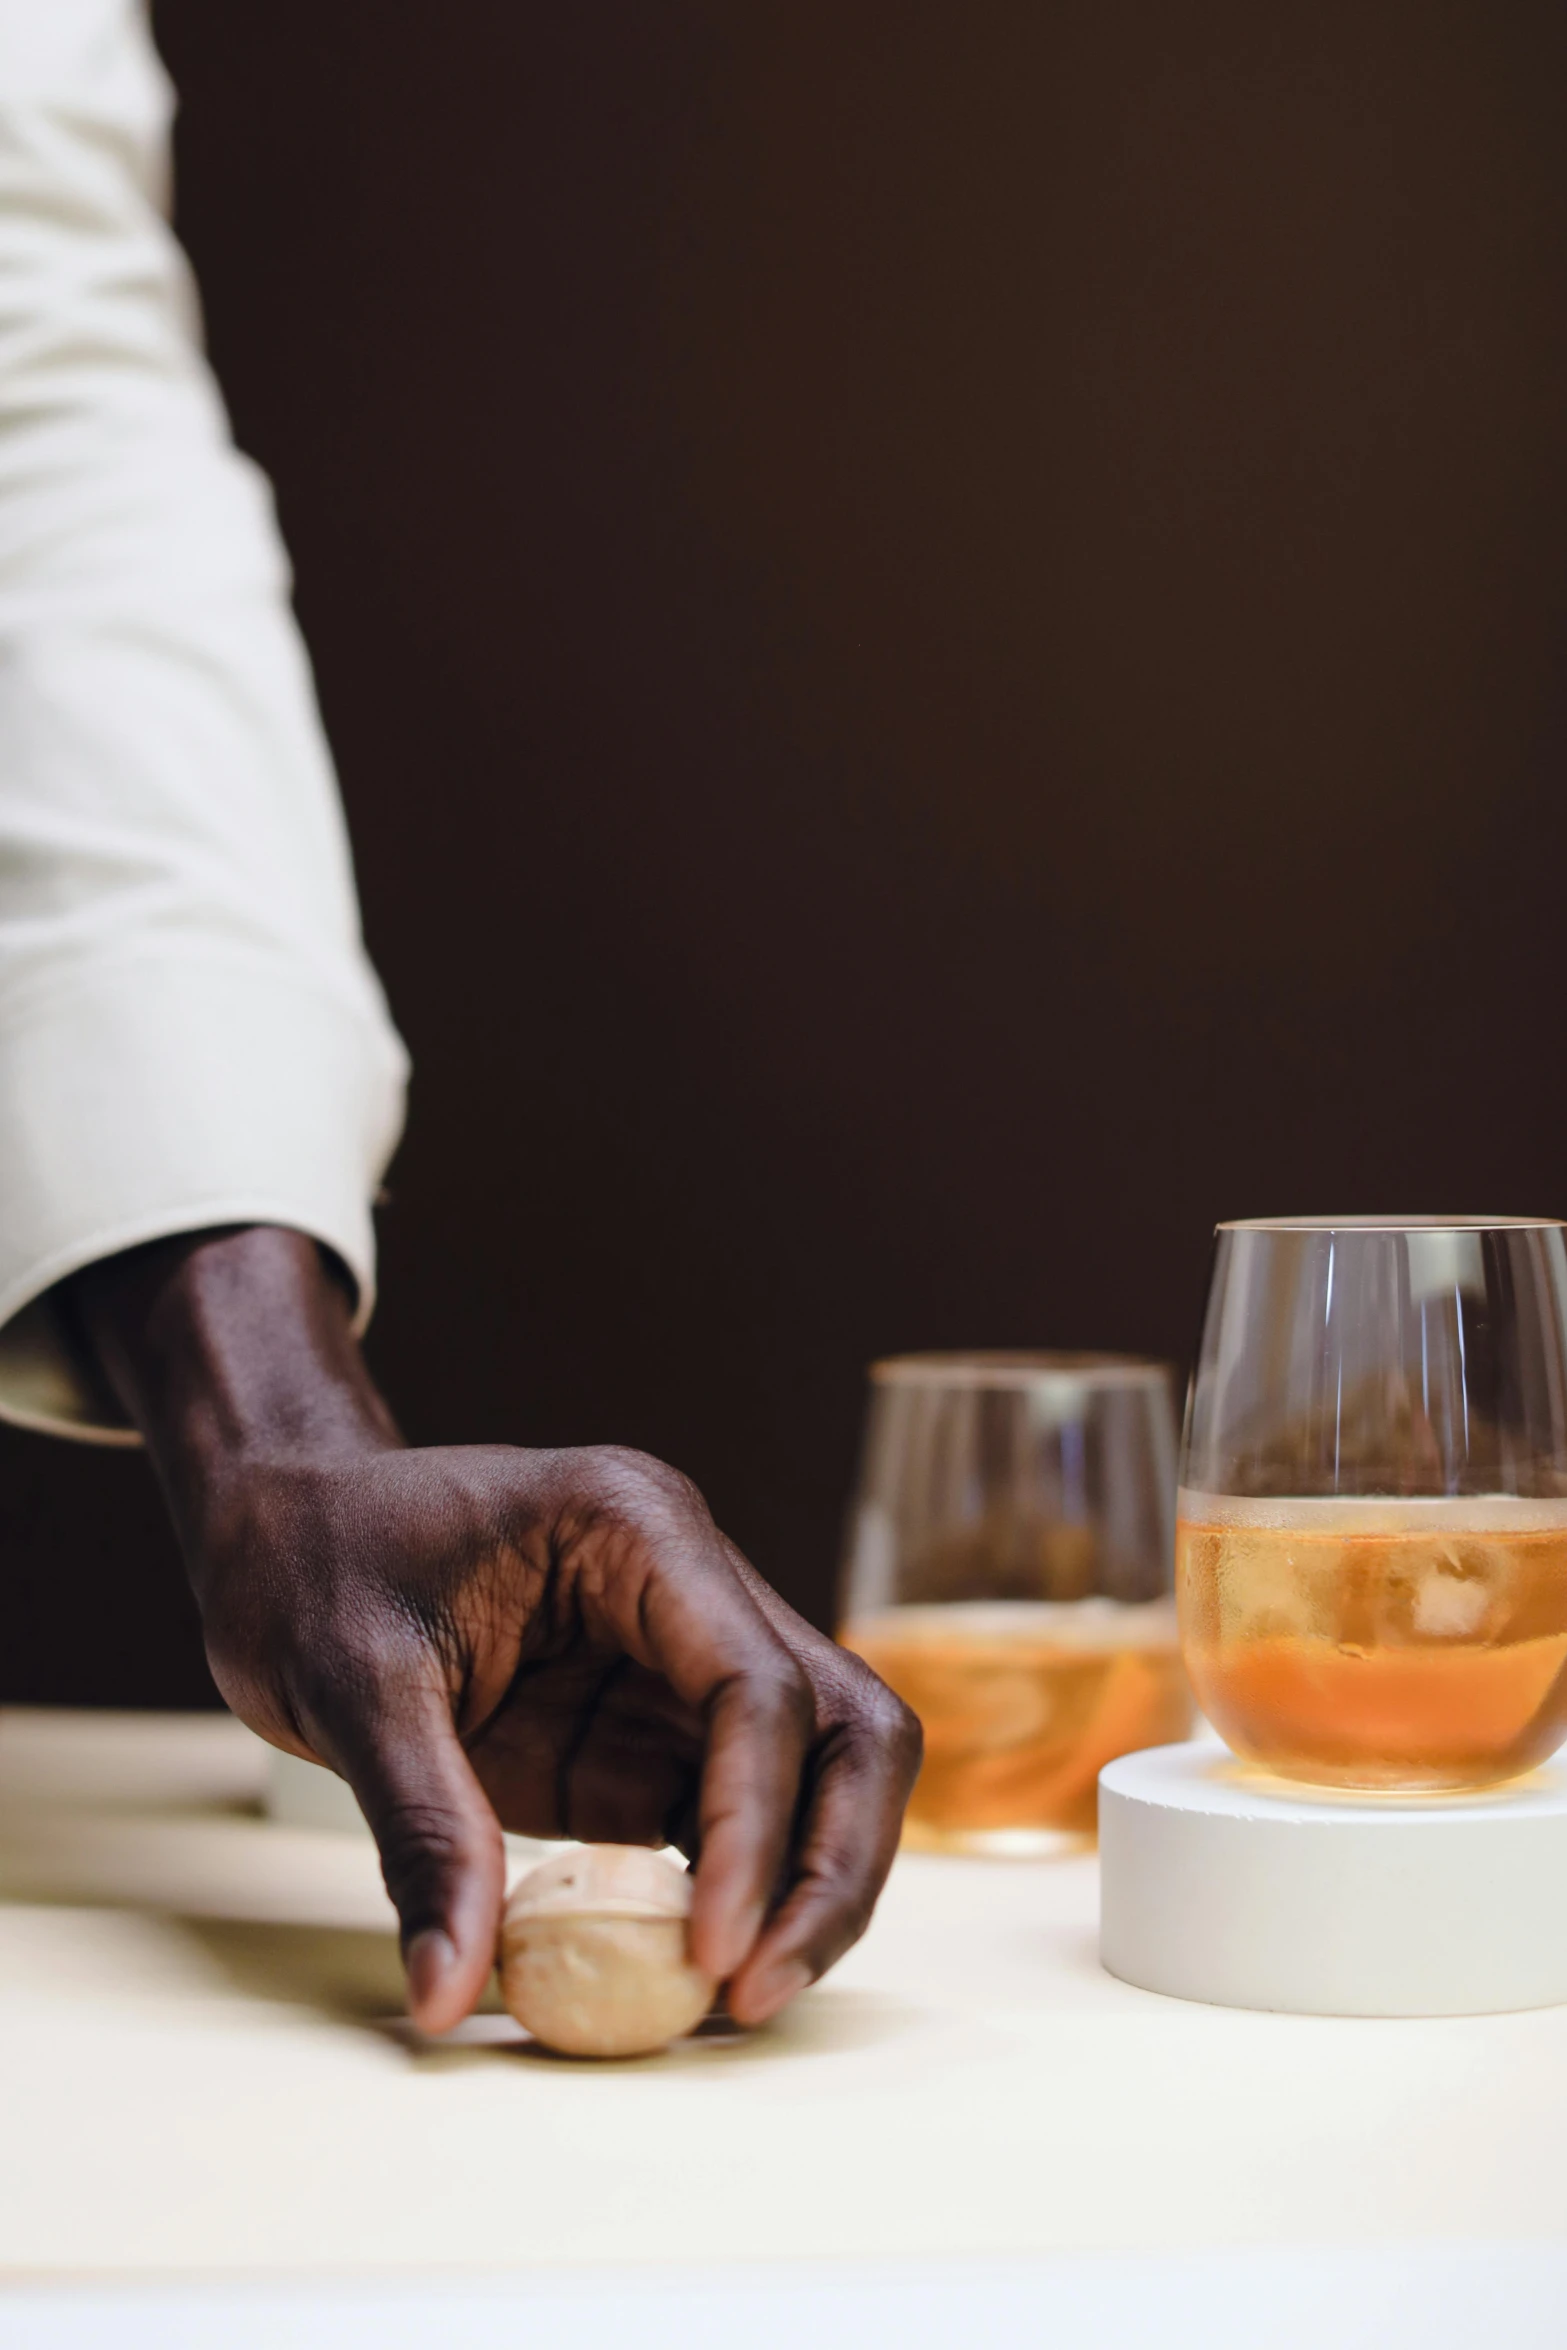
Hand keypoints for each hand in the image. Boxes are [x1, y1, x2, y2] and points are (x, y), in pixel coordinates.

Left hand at [67, 1228, 920, 2034]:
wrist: (285, 1526)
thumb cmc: (314, 1566)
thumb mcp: (352, 1690)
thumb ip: (423, 1835)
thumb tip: (449, 1994)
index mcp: (636, 1530)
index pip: (755, 1683)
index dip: (754, 1825)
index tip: (712, 1949)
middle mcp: (691, 1584)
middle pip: (843, 1722)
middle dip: (829, 1863)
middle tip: (758, 1992)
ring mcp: (682, 1659)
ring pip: (821, 1772)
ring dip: (805, 1887)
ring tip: (737, 2001)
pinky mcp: (653, 1728)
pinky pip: (737, 1816)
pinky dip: (738, 1895)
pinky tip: (690, 1975)